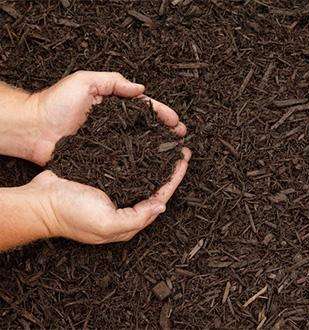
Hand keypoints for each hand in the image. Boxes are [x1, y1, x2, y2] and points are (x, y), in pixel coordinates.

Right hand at [28, 148, 190, 243]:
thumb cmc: (71, 214)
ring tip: (166, 147)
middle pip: (154, 187)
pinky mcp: (103, 180)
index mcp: (128, 220)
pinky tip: (143, 149)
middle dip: (169, 169)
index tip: (183, 159)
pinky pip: (126, 169)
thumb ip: (136, 218)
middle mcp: (124, 207)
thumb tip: (161, 207)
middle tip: (179, 150)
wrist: (41, 201)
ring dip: (155, 163)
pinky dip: (137, 160)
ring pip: (142, 176)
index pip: (160, 198)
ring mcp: (114, 193)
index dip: (174, 179)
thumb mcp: (106, 224)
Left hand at [31, 71, 186, 164]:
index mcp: (114, 104)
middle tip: (182, 139)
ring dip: (157, 148)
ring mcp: (110, 141)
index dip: (162, 114)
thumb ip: (113, 82)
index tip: (177, 122)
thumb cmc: (56, 103)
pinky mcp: (102, 156)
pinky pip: (124, 158)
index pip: (144, 108)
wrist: (35, 129)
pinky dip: (139, 161)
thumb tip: (140, 90)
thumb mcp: (85, 81)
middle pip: (146, 127)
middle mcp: (115, 124)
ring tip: (173, 154)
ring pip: (139, 143)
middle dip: (166, 132)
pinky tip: (151, 166)